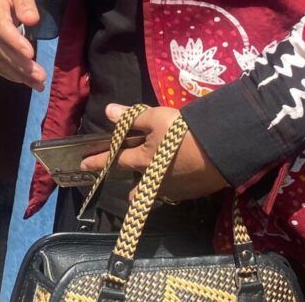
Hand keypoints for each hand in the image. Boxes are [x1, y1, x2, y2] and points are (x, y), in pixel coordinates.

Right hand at [0, 0, 45, 89]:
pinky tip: (25, 81)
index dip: (15, 42)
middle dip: (21, 64)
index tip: (30, 54)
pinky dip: (10, 72)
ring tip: (38, 84)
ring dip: (18, 73)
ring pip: (0, 57)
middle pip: (1, 47)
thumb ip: (25, 1)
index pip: (2, 27)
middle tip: (40, 76)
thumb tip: (32, 20)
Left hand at [80, 103, 228, 202]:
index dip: (99, 161)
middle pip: (138, 188)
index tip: (83, 166)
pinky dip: (172, 187)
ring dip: (152, 190)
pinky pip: (176, 192)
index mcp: (142, 161)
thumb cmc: (182, 132)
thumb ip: (131, 118)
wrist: (220, 150)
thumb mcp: (155, 118)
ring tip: (151, 188)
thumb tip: (107, 111)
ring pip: (158, 192)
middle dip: (132, 190)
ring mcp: (175, 189)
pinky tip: (176, 181)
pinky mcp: (193, 191)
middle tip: (129, 190)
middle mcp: (155, 180)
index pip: (115, 160)